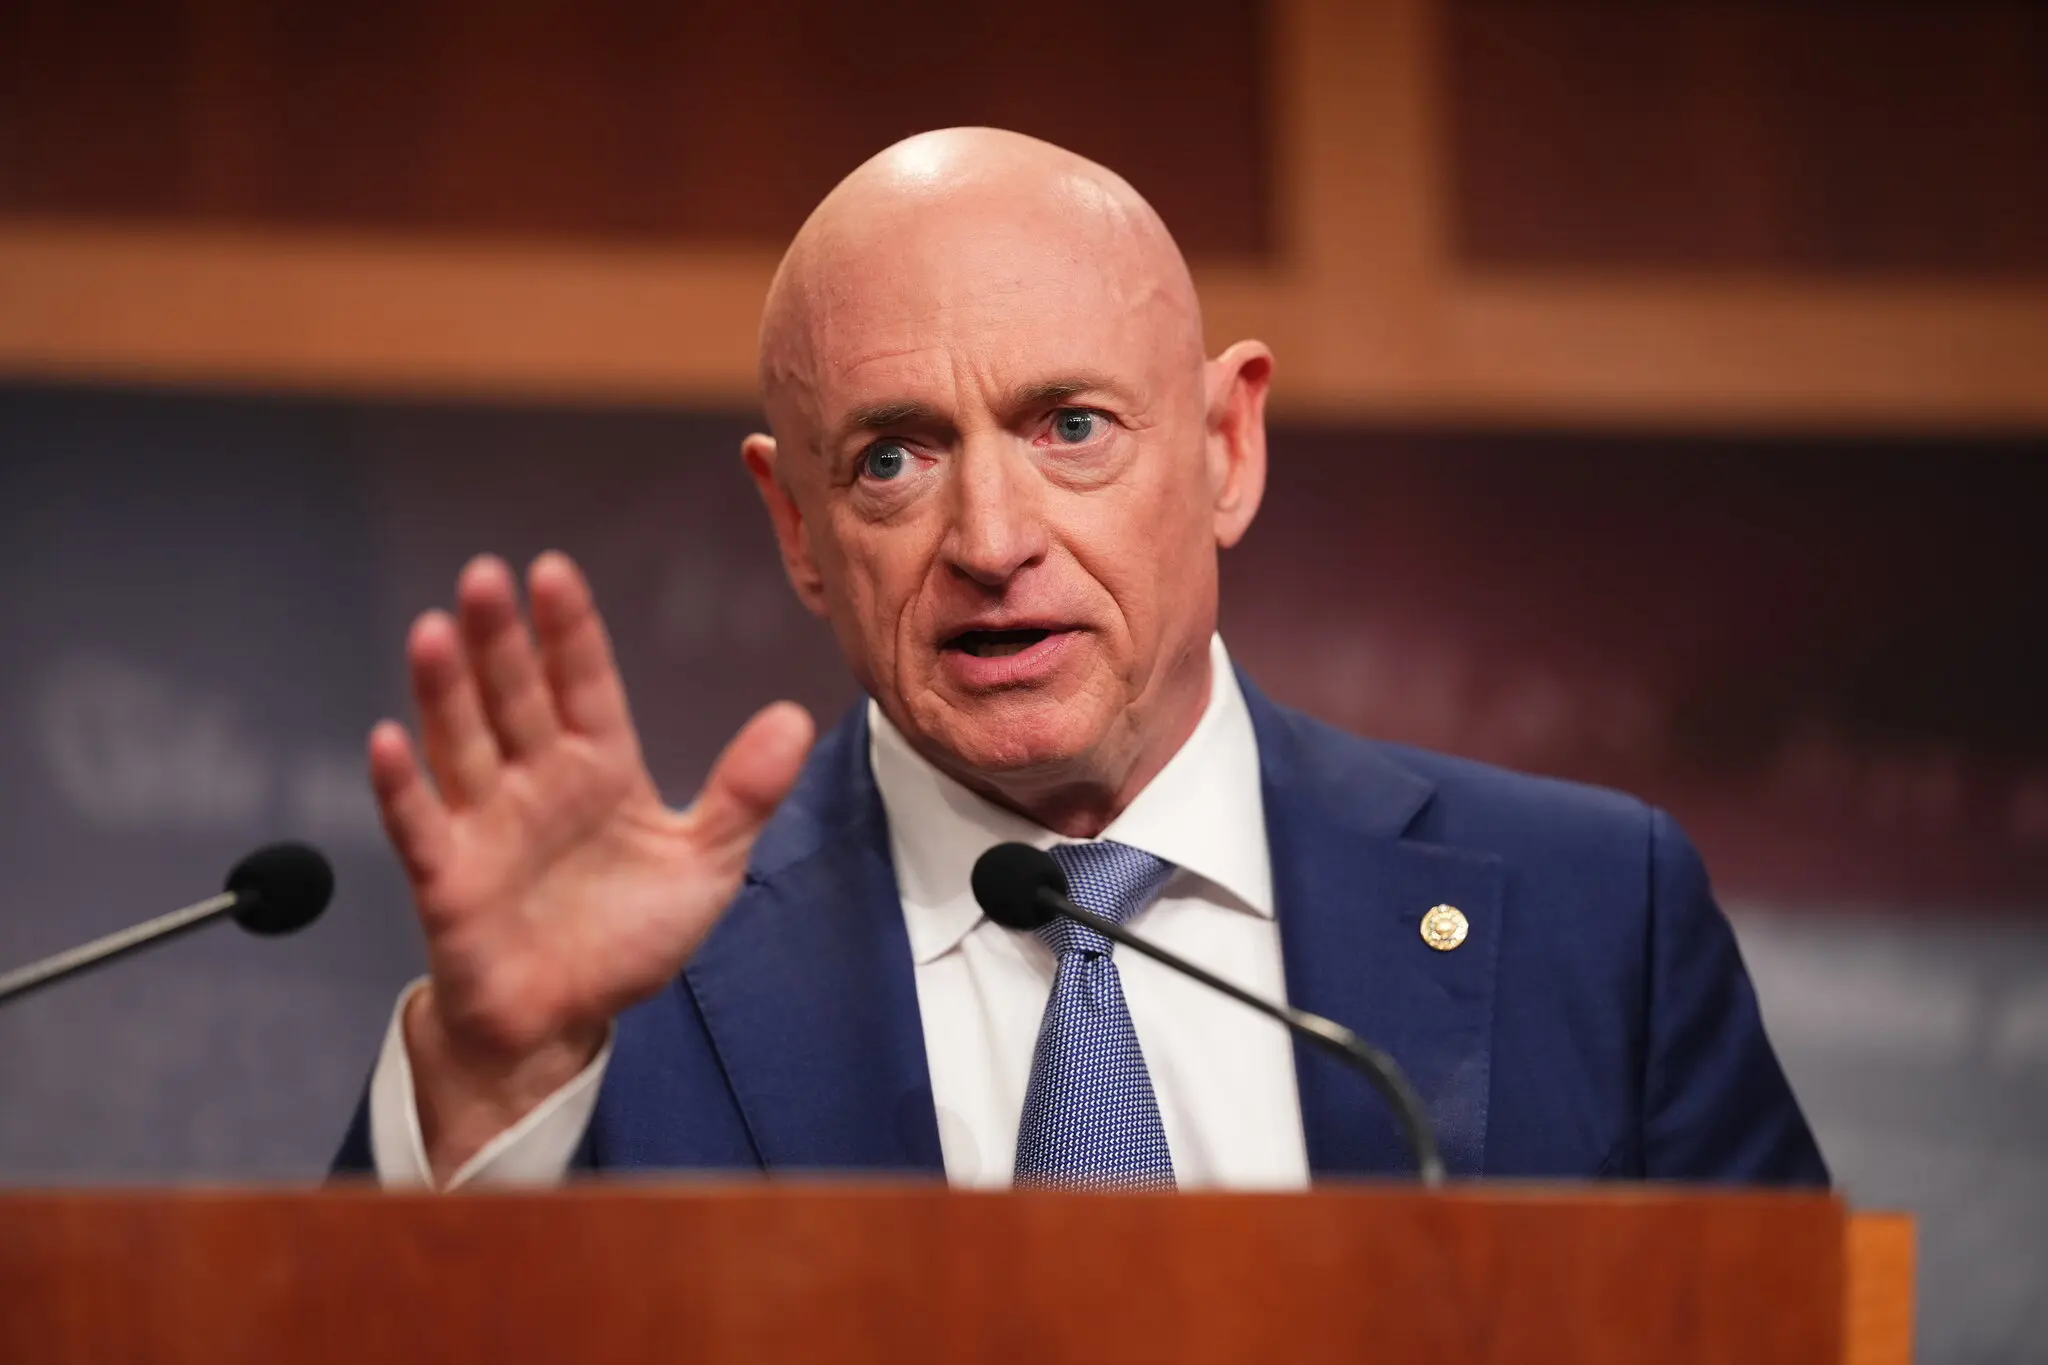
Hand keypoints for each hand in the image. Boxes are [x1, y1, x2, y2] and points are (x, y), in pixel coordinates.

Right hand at [367, 552, 812, 1179]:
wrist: (565, 1022)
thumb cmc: (626, 938)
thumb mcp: (705, 865)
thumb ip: (744, 794)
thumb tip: (795, 718)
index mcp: (600, 768)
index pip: (584, 685)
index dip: (569, 631)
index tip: (554, 571)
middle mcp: (536, 782)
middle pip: (515, 698)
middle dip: (500, 638)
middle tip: (486, 576)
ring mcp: (486, 824)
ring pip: (462, 743)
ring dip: (445, 690)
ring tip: (434, 631)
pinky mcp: (447, 878)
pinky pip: (420, 824)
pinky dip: (402, 786)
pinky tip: (387, 739)